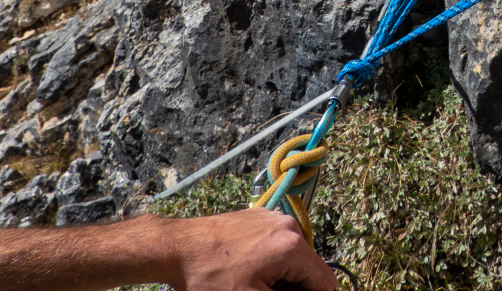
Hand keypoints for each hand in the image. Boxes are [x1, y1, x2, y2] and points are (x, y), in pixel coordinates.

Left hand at [164, 209, 336, 290]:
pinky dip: (269, 261)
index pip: (324, 281)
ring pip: (292, 256)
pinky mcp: (258, 217)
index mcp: (292, 246)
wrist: (177, 247)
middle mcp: (288, 226)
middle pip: (307, 268)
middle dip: (292, 288)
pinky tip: (246, 270)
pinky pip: (277, 242)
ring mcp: (272, 218)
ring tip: (252, 284)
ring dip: (280, 276)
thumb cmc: (208, 275)